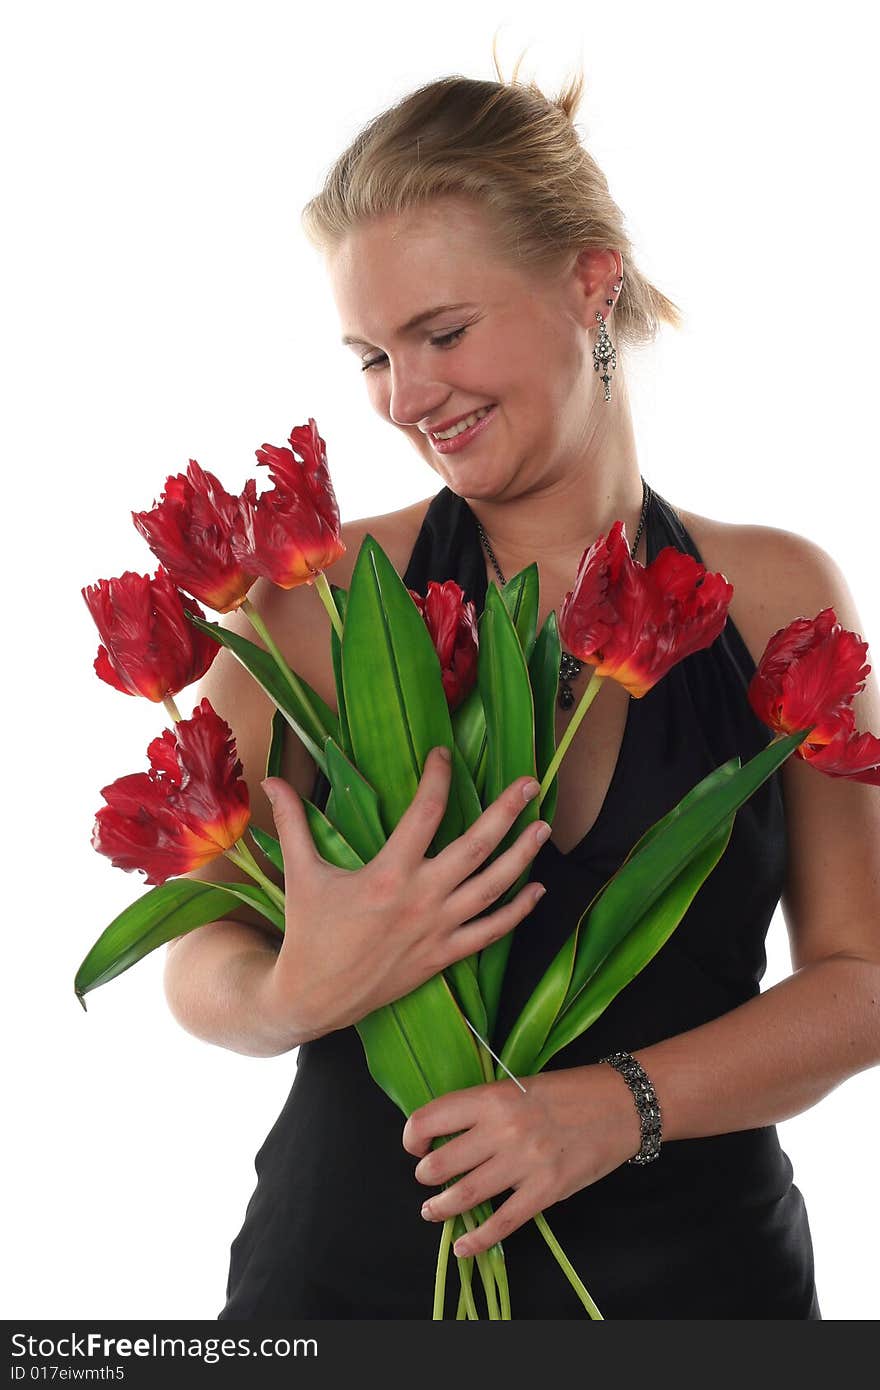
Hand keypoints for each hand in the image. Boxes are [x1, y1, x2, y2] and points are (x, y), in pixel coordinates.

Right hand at [259, 745, 548, 1040]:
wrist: (314, 997)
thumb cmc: (308, 931)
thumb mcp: (301, 873)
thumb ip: (292, 823)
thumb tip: (271, 782)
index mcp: (387, 874)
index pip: (425, 813)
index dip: (438, 779)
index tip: (444, 754)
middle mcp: (421, 899)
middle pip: (476, 847)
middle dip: (506, 812)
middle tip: (530, 782)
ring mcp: (438, 930)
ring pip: (493, 888)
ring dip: (522, 856)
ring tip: (543, 827)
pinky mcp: (444, 956)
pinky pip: (491, 932)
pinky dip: (518, 912)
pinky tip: (537, 892)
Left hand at [402, 1064, 641, 1258]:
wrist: (623, 1104)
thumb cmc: (570, 1092)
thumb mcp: (520, 1086)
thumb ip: (486, 1109)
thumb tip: (450, 1135)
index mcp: (493, 1097)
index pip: (431, 1118)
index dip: (413, 1137)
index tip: (416, 1147)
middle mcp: (503, 1129)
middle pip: (441, 1163)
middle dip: (425, 1178)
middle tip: (427, 1181)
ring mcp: (525, 1162)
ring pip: (464, 1195)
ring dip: (441, 1208)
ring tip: (433, 1211)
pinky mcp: (547, 1190)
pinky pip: (503, 1222)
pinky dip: (477, 1239)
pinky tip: (464, 1246)